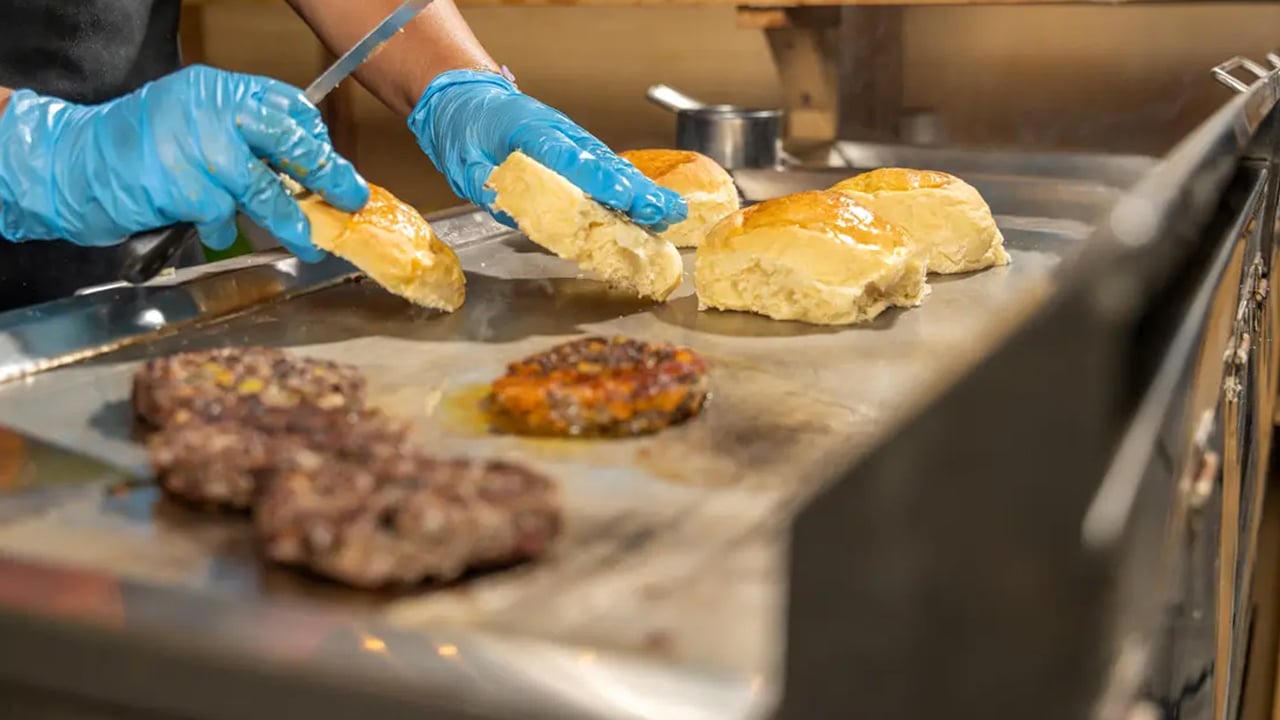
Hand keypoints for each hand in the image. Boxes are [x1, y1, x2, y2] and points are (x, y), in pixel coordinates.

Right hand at [0, 65, 368, 260]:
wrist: (74, 164)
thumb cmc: (139, 147)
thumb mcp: (193, 122)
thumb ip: (240, 135)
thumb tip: (301, 163)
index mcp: (218, 90)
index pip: (286, 107)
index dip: (314, 138)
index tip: (330, 163)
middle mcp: (210, 110)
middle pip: (287, 139)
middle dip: (325, 172)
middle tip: (350, 198)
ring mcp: (195, 147)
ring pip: (262, 188)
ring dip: (288, 220)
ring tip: (307, 243)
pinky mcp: (182, 187)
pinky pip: (221, 216)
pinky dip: (220, 228)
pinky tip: (209, 226)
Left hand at [408, 70, 686, 229]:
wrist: (465, 97)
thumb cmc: (464, 128)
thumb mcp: (463, 162)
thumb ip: (486, 186)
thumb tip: (510, 210)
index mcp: (530, 132)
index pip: (572, 160)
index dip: (603, 183)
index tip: (628, 200)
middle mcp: (558, 133)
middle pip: (603, 164)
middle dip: (637, 191)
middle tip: (666, 213)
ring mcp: (569, 139)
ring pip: (609, 166)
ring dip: (639, 191)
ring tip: (668, 213)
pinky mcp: (573, 148)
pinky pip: (603, 169)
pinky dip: (626, 187)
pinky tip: (645, 206)